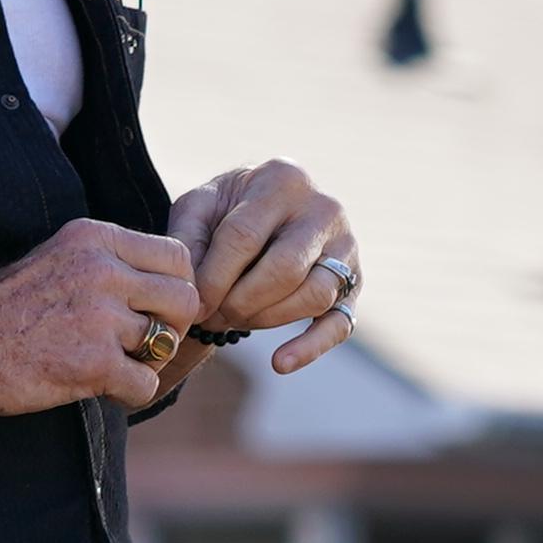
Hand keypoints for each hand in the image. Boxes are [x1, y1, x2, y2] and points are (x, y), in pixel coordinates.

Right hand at [0, 217, 201, 411]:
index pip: (177, 255)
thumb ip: (110, 262)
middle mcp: (104, 270)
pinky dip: (131, 393)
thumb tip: (163, 284)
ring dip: (148, 361)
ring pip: (168, 342)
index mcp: (96, 238)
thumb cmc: (5, 305)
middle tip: (144, 343)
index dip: (175, 287)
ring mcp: (100, 317)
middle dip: (172, 326)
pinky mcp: (94, 363)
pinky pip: (147, 383)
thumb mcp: (60, 257)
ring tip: (117, 366)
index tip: (154, 309)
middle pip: (184, 298)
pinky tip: (105, 389)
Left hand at [169, 157, 361, 373]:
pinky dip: (311, 347)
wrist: (267, 209)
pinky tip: (280, 363)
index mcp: (282, 179)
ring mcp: (346, 246)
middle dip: (241, 302)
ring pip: (315, 295)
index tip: (193, 307)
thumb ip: (187, 240)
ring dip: (268, 320)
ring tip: (235, 322)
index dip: (213, 278)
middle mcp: (324, 208)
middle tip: (213, 318)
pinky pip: (340, 323)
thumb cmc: (227, 211)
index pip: (244, 236)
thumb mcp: (199, 209)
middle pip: (285, 269)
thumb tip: (192, 289)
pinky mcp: (355, 282)